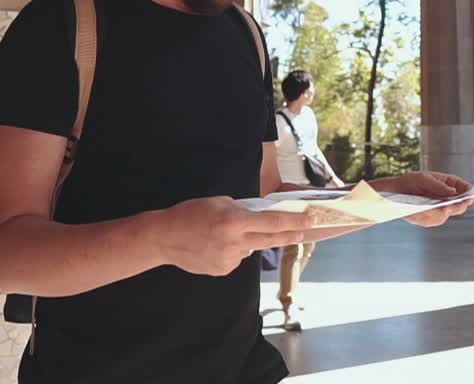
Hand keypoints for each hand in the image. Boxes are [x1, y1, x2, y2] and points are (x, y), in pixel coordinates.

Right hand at [152, 197, 311, 275]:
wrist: (164, 238)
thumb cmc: (190, 214)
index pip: (273, 222)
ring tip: (222, 234)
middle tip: (303, 232)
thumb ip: (242, 210)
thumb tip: (260, 218)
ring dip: (247, 240)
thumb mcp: (219, 202)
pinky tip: (215, 245)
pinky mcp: (223, 270)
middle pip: (271, 239)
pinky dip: (233, 250)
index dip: (294, 222)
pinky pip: (237, 258)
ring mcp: (230, 259)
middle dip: (290, 235)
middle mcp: (235, 243)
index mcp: (235, 222)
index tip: (310, 220)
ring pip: (250, 248)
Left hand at [371, 171, 473, 227]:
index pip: (464, 187)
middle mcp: (446, 197)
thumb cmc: (410, 182)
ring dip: (443, 212)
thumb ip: (438, 186)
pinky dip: (430, 216)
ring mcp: (440, 209)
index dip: (469, 192)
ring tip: (441, 209)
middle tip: (458, 204)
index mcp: (448, 184)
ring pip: (447, 214)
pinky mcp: (431, 218)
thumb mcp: (423, 179)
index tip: (471, 195)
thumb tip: (453, 192)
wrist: (394, 193)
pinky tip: (424, 212)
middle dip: (458, 205)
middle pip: (459, 204)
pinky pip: (435, 219)